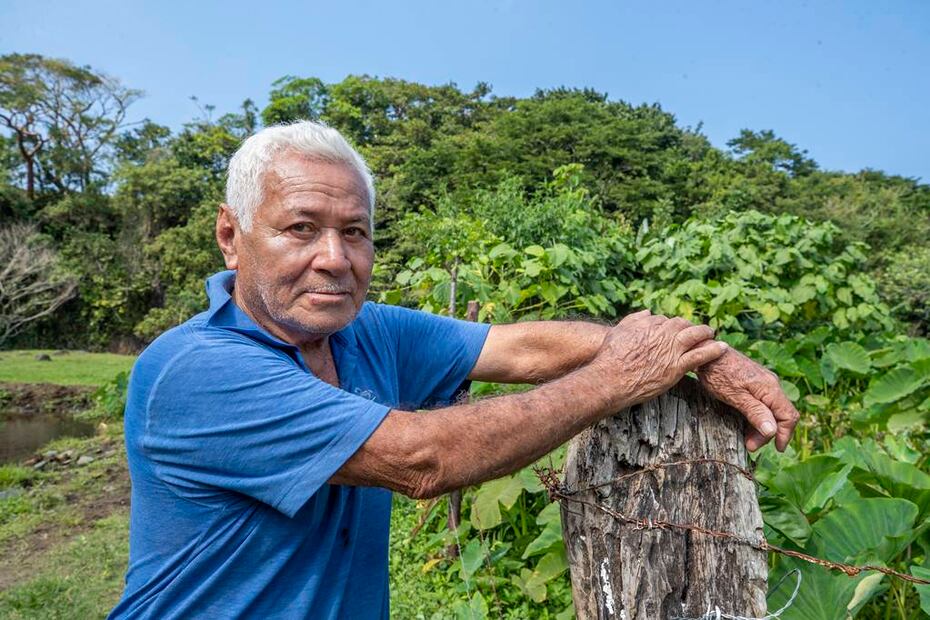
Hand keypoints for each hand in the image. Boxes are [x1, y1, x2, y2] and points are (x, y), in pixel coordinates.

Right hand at [593, 310, 728, 408]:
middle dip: (689, 326)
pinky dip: (713, 350)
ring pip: (695, 336)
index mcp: (649, 324)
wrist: (611, 378)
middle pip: (682, 324)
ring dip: (705, 333)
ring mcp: (671, 350)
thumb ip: (634, 319)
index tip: (672, 329)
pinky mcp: (677, 367)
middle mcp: (663, 334)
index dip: (669, 325)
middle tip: (694, 330)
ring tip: (711, 333)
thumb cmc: (610, 356)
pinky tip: (722, 348)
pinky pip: (700, 356)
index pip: (665, 320)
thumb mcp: (618, 331)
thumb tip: (649, 312)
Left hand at [697, 348, 799, 451]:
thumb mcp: (735, 396)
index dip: (785, 435)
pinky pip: (764, 403)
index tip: (777, 449)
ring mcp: (764, 382)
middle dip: (769, 433)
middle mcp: (771, 384)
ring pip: (772, 410)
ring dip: (762, 427)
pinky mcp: (755, 382)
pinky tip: (746, 423)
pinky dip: (758, 416)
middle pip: (781, 415)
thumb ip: (756, 413)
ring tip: (747, 438)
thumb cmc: (718, 373)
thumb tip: (773, 431)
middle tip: (750, 445)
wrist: (705, 352)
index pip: (789, 416)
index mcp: (770, 388)